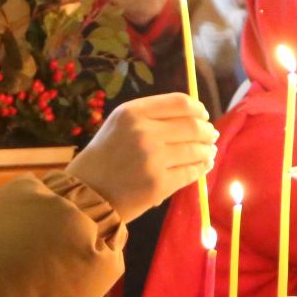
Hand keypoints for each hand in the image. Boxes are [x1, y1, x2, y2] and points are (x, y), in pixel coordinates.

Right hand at [66, 93, 216, 222]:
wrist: (85, 194)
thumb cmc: (103, 157)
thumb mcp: (119, 125)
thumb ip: (151, 117)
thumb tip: (194, 117)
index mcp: (133, 112)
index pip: (180, 102)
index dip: (198, 109)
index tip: (203, 116)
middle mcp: (144, 132)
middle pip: (193, 126)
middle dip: (207, 131)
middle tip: (211, 136)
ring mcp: (153, 159)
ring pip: (196, 150)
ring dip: (207, 151)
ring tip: (209, 152)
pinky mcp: (159, 184)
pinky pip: (191, 173)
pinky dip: (202, 168)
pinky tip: (204, 166)